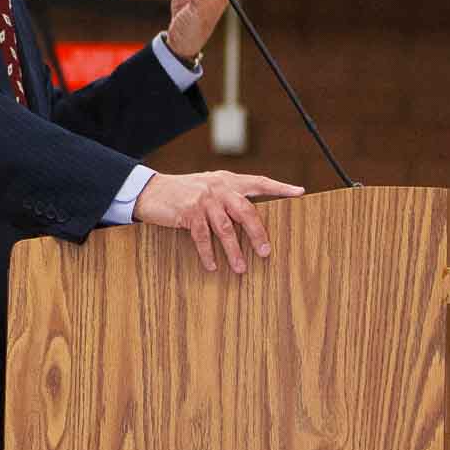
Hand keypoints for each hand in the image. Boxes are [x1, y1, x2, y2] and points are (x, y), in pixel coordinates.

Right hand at [134, 170, 304, 272]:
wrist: (151, 190)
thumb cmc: (182, 193)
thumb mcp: (207, 187)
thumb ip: (227, 196)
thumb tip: (249, 218)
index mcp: (228, 180)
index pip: (259, 182)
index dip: (279, 188)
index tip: (299, 193)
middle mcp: (219, 188)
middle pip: (246, 211)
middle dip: (258, 233)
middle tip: (266, 252)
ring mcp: (204, 200)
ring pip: (226, 228)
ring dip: (234, 251)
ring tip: (240, 268)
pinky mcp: (188, 212)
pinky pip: (203, 237)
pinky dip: (208, 254)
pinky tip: (212, 266)